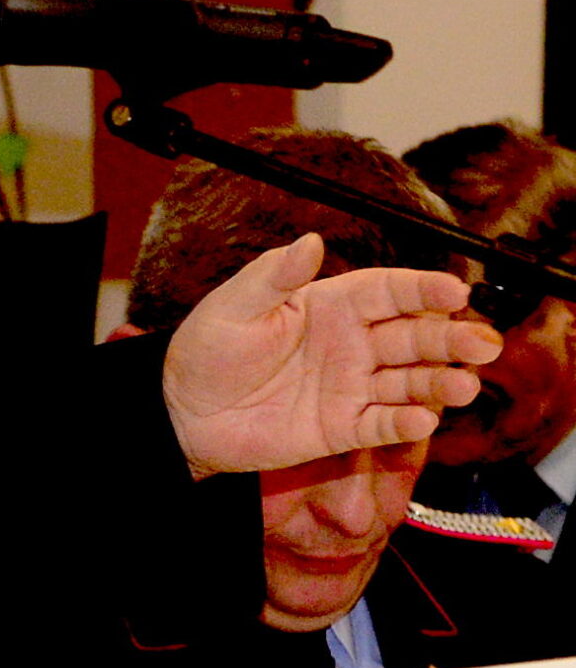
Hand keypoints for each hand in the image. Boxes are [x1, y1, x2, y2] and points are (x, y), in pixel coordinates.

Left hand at [163, 233, 500, 477]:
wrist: (184, 411)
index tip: (455, 290)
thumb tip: (311, 240)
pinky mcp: (342, 427)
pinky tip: (421, 419)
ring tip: (462, 384)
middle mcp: (350, 344)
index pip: (389, 292)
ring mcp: (351, 386)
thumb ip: (273, 276)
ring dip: (440, 382)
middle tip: (482, 341)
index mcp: (329, 306)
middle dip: (451, 338)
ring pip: (410, 382)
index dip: (423, 290)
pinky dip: (405, 422)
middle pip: (414, 337)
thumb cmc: (206, 351)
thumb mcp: (233, 307)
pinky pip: (382, 424)